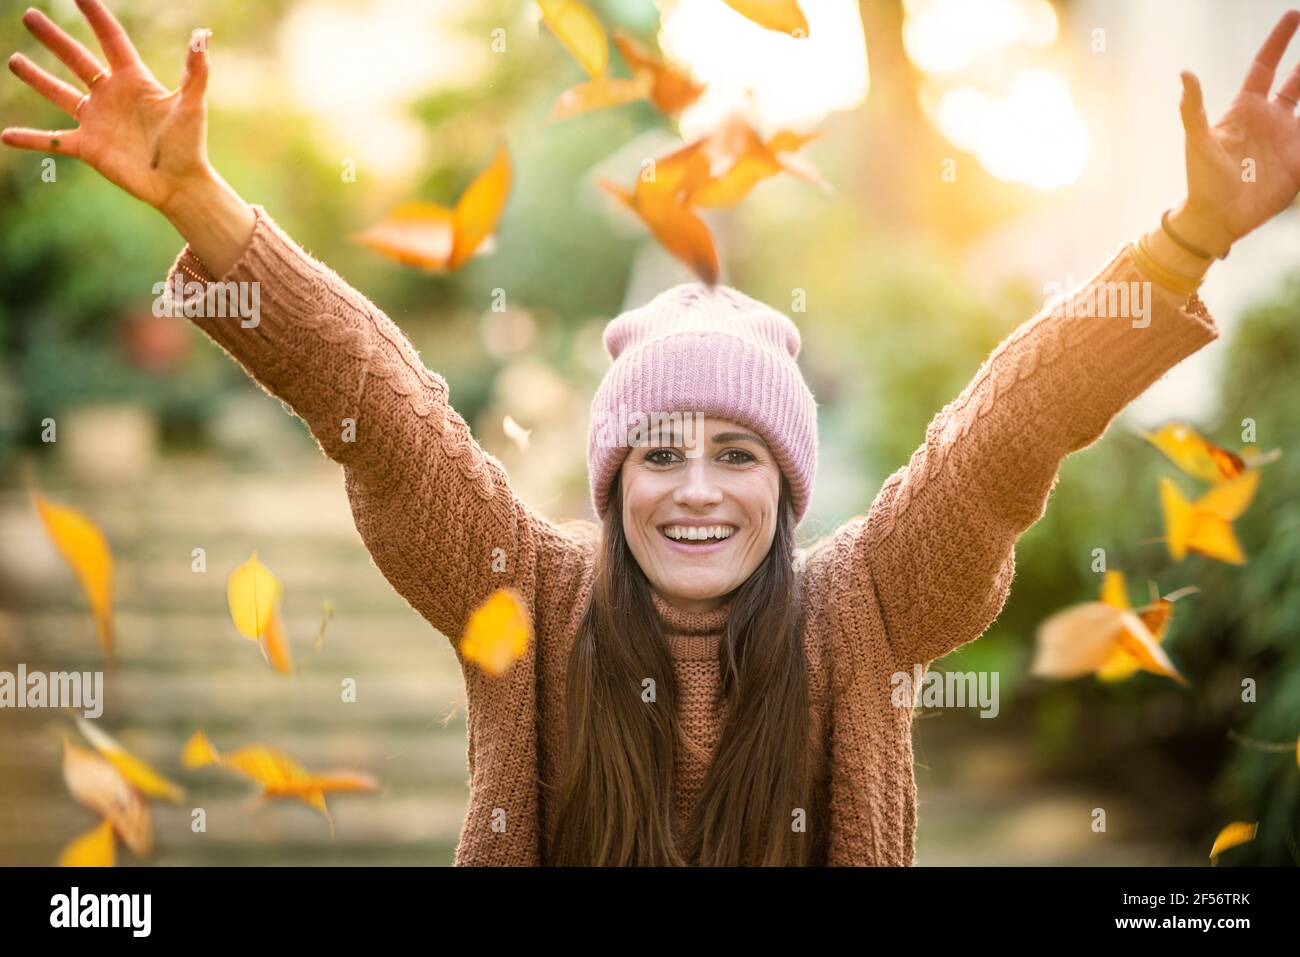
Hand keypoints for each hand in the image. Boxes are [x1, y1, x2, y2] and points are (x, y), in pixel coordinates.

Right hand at [3, 0, 211, 215]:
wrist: (180, 184)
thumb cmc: (190, 145)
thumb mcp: (191, 105)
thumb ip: (195, 71)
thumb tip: (201, 37)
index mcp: (134, 80)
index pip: (111, 39)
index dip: (95, 16)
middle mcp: (111, 96)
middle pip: (76, 59)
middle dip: (53, 39)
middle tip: (30, 16)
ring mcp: (97, 121)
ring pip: (59, 94)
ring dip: (36, 78)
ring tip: (14, 61)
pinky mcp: (88, 147)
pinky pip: (53, 141)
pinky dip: (31, 139)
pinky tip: (6, 135)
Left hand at [1176, 9, 1299, 253]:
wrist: (1216, 220)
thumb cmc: (1202, 181)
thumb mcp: (1197, 142)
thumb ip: (1194, 108)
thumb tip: (1185, 72)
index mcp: (1246, 109)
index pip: (1265, 66)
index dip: (1278, 41)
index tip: (1292, 15)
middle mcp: (1270, 120)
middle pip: (1298, 82)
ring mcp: (1287, 140)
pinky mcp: (1299, 163)